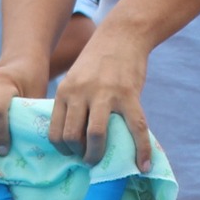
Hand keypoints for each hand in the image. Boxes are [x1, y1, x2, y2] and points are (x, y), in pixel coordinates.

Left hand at [45, 27, 151, 169]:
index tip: (72, 153)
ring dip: (98, 155)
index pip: (55, 132)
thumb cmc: (98, 62)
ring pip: (95, 135)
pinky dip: (141, 150)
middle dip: (79, 155)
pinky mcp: (129, 94)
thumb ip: (73, 104)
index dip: (62, 149)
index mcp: (65, 91)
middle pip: (72, 137)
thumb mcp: (75, 79)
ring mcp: (105, 94)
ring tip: (102, 160)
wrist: (123, 34)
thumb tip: (74, 137)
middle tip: (88, 158)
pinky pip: (135, 128)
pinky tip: (143, 165)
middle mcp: (81, 93)